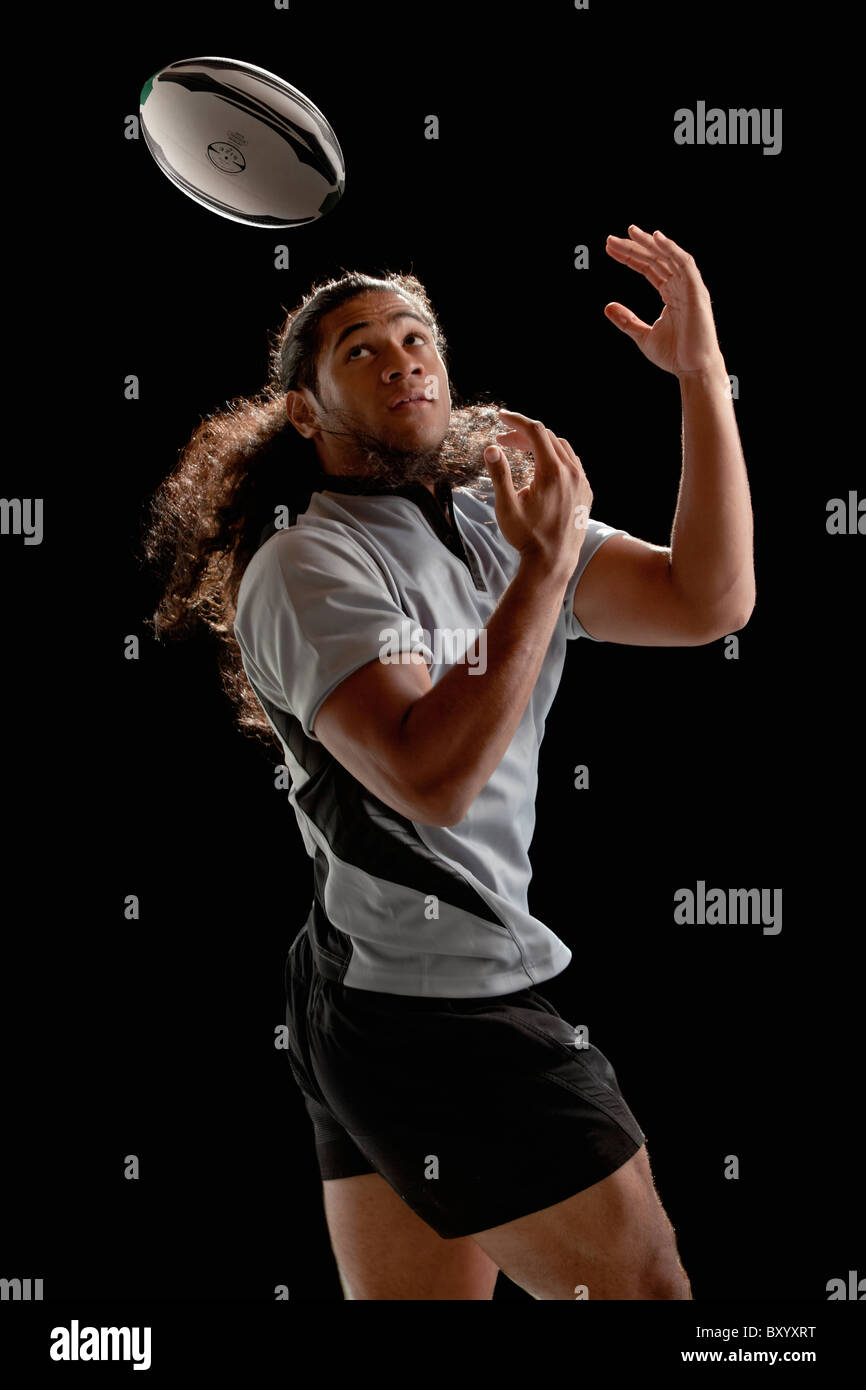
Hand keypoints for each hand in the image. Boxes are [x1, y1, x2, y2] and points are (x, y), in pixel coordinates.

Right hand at [484, 410, 592, 575]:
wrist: (553, 562)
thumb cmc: (527, 537)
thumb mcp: (507, 507)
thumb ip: (499, 475)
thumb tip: (491, 448)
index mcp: (553, 472)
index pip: (535, 432)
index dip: (516, 421)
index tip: (501, 417)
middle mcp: (572, 473)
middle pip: (548, 437)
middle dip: (524, 434)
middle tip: (503, 440)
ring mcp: (582, 482)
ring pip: (562, 448)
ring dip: (541, 444)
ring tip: (520, 449)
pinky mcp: (586, 492)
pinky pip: (572, 464)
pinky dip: (556, 457)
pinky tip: (542, 467)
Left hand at [604, 225, 723, 378]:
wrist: (693, 369)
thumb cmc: (674, 355)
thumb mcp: (643, 335)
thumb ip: (627, 320)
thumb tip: (607, 306)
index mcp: (671, 294)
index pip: (649, 268)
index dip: (630, 257)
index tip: (609, 248)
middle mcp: (681, 286)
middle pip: (656, 259)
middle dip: (634, 248)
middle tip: (611, 239)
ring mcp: (690, 287)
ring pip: (668, 257)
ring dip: (649, 243)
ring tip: (630, 233)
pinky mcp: (696, 291)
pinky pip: (684, 263)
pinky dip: (671, 249)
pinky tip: (656, 238)